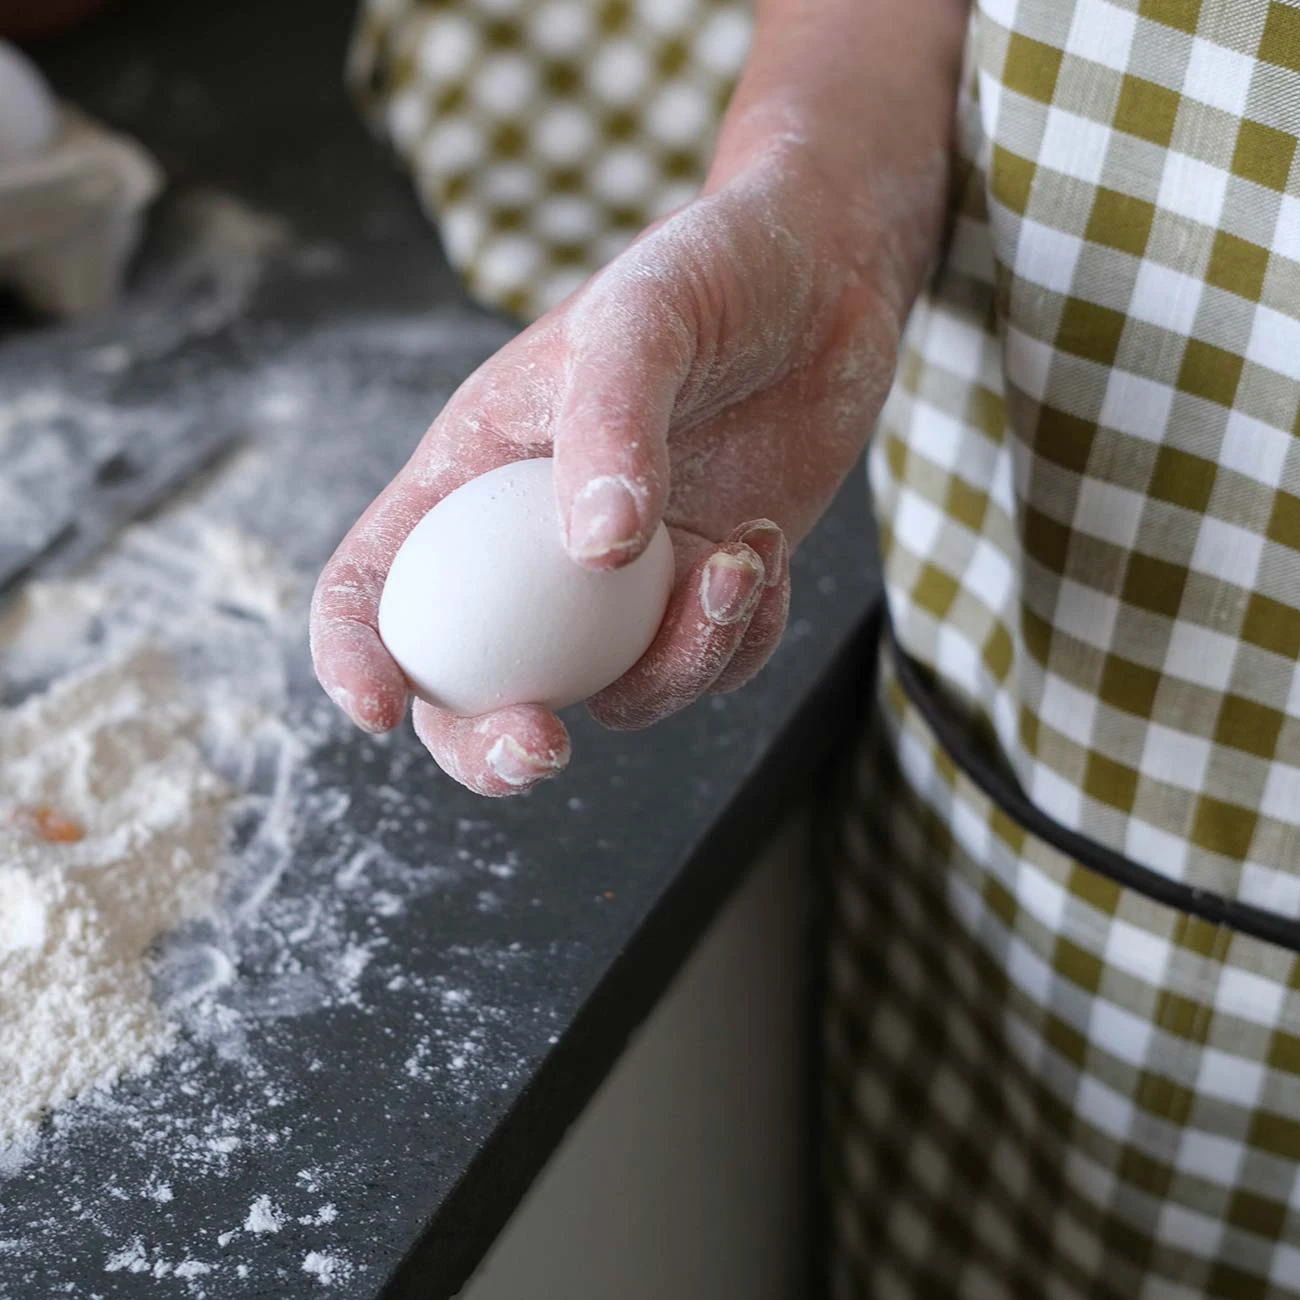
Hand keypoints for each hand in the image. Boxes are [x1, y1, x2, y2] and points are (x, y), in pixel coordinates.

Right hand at [311, 0, 965, 795]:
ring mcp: (622, 586)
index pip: (377, 582)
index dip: (355, 653)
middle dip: (491, 744)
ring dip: (679, 657)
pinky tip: (766, 548)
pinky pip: (704, 669)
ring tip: (742, 557)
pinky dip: (739, 637)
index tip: (377, 708)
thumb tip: (595, 554)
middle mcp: (533, 551)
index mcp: (472, 480)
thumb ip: (610, 422)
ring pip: (616, 694)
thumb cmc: (710, 272)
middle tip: (543, 749)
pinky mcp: (700, 595)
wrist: (825, 276)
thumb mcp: (642, 318)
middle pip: (474, 689)